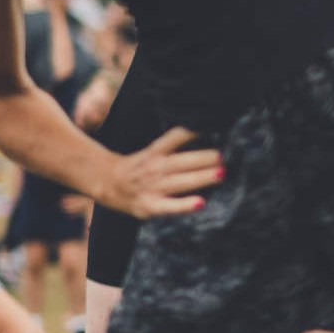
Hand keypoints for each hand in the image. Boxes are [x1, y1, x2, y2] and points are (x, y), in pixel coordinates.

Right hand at [98, 128, 222, 217]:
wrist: (106, 183)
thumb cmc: (139, 166)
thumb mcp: (154, 150)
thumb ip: (178, 144)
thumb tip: (209, 134)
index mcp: (156, 151)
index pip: (176, 137)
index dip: (194, 131)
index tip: (214, 126)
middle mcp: (155, 167)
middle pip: (184, 161)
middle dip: (206, 158)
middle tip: (226, 156)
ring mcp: (153, 187)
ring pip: (181, 181)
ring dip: (202, 177)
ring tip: (221, 173)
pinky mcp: (151, 206)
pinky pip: (170, 206)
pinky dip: (184, 205)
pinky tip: (201, 203)